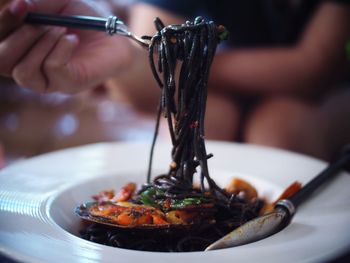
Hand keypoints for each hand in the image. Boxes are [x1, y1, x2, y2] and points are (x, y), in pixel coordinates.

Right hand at [0, 0, 132, 92]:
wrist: (116, 38)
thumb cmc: (83, 20)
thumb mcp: (57, 3)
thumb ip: (36, 4)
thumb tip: (17, 5)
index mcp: (21, 49)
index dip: (3, 23)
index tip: (20, 4)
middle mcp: (30, 68)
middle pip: (1, 61)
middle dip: (16, 34)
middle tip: (38, 18)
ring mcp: (49, 81)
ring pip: (23, 72)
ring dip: (38, 44)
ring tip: (60, 29)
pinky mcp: (70, 85)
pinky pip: (53, 70)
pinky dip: (59, 49)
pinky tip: (72, 38)